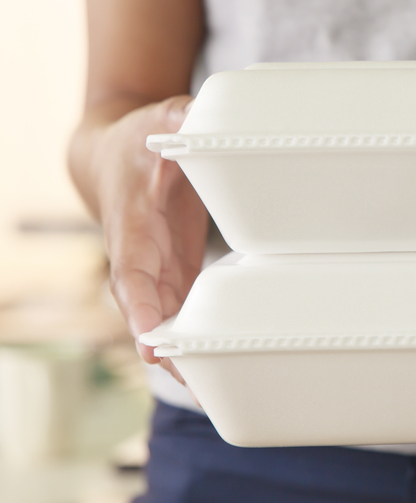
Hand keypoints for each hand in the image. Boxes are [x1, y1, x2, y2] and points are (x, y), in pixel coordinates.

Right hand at [93, 96, 207, 384]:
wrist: (114, 157)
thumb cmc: (137, 140)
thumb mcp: (157, 120)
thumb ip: (176, 116)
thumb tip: (192, 113)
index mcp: (132, 222)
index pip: (132, 270)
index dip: (142, 305)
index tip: (151, 336)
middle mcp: (139, 255)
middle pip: (147, 309)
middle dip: (164, 345)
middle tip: (192, 378)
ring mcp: (155, 268)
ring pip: (163, 317)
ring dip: (180, 351)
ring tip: (210, 389)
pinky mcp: (172, 272)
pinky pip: (178, 310)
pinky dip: (191, 337)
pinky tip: (214, 367)